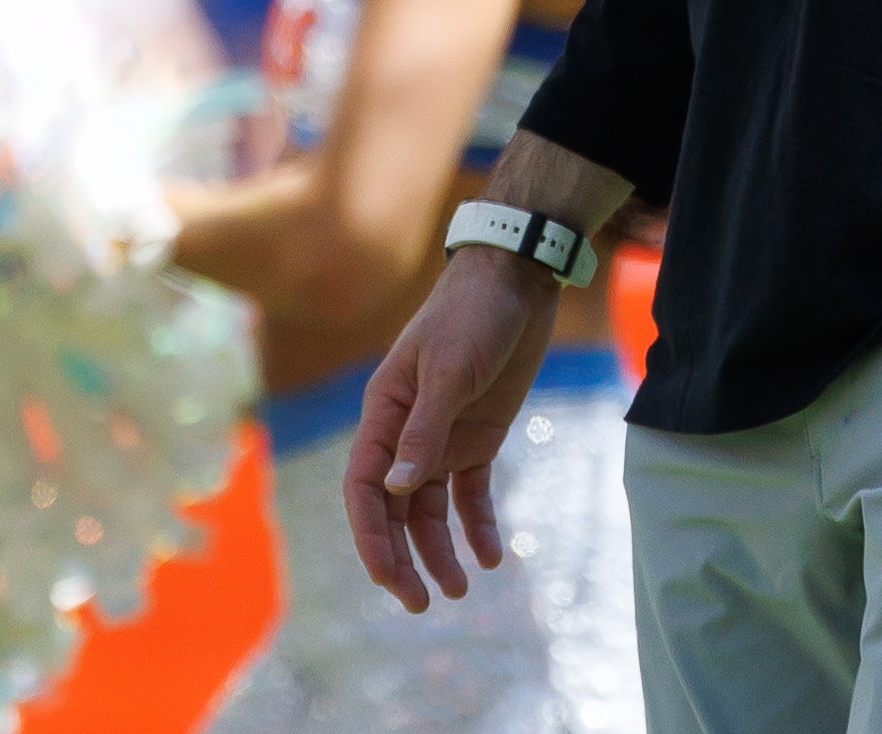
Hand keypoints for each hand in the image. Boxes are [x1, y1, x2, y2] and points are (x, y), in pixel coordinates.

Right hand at [345, 246, 555, 612]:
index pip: (364, 488)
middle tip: (420, 603)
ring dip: (439, 550)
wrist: (517, 279)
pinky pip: (470, 492)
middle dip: (402, 557)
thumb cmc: (473, 315)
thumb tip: (396, 489)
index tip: (389, 576)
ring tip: (460, 589)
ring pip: (430, 509)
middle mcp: (405, 433)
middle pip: (393, 509)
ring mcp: (441, 437)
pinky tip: (490, 556)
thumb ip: (426, 429)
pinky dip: (476, 524)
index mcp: (383, 414)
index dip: (371, 536)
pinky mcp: (478, 436)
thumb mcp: (450, 369)